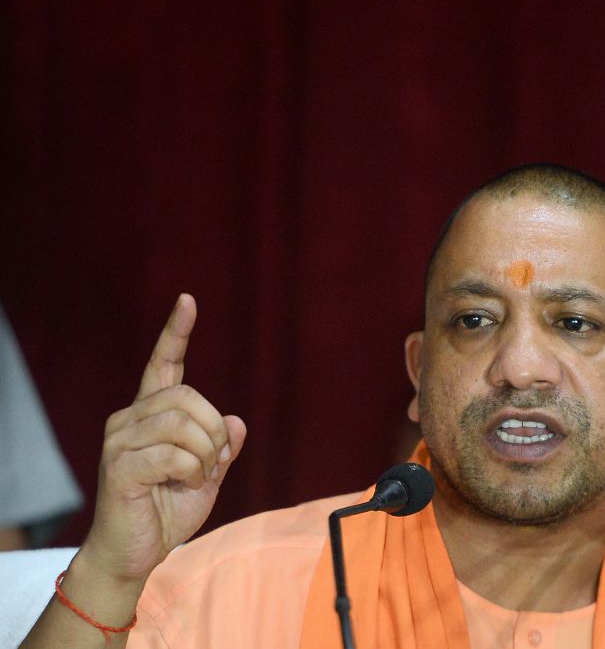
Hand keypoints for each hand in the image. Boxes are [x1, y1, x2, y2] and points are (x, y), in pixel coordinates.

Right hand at [81, 294, 246, 581]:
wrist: (136, 553)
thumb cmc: (168, 511)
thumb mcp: (208, 475)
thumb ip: (223, 447)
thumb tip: (235, 421)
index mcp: (150, 414)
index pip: (163, 364)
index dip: (176, 332)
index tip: (188, 301)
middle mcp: (129, 419)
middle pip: (188, 396)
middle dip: (215, 431)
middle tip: (214, 463)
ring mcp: (120, 440)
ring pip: (185, 423)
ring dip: (206, 455)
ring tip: (196, 476)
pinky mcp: (119, 466)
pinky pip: (174, 453)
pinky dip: (193, 471)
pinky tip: (183, 485)